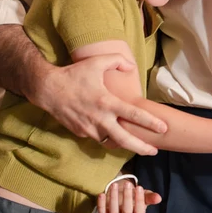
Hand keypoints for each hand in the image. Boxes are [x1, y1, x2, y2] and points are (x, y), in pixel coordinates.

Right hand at [40, 54, 167, 155]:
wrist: (47, 89)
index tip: (164, 128)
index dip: (150, 122)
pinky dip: (107, 137)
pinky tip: (113, 134)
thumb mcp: (96, 62)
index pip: (133, 115)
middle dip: (142, 147)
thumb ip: (117, 61)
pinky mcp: (80, 133)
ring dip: (124, 144)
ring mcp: (89, 129)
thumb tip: (131, 66)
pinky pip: (97, 137)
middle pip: (125, 140)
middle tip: (155, 151)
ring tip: (137, 145)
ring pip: (111, 141)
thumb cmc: (73, 74)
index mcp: (107, 103)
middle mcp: (99, 119)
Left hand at [97, 178, 161, 212]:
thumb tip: (159, 198)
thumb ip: (150, 197)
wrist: (120, 196)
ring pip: (114, 212)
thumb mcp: (142, 195)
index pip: (139, 212)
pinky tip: (102, 194)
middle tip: (127, 184)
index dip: (139, 201)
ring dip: (113, 198)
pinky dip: (101, 204)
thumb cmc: (133, 196)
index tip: (139, 187)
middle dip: (127, 197)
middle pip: (127, 212)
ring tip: (114, 185)